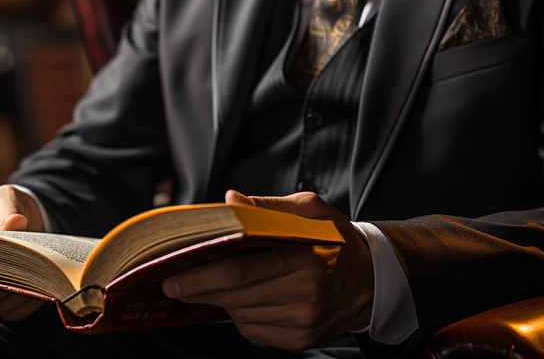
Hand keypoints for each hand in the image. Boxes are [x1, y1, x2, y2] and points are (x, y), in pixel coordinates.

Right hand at [0, 184, 45, 319]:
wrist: (22, 216)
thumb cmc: (8, 204)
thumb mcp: (8, 197)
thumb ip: (10, 209)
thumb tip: (15, 223)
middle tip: (24, 274)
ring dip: (12, 296)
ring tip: (36, 282)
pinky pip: (6, 310)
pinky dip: (23, 306)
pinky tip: (41, 292)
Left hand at [161, 190, 373, 351]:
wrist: (372, 281)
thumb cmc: (337, 239)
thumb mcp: (310, 210)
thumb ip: (268, 208)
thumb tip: (229, 202)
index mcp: (305, 261)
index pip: (243, 270)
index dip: (203, 275)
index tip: (173, 275)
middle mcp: (304, 296)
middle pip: (235, 296)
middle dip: (198, 290)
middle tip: (171, 285)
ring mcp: (302, 323)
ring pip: (241, 314)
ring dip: (217, 301)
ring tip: (205, 286)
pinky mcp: (300, 340)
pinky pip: (253, 329)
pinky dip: (240, 314)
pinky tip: (242, 298)